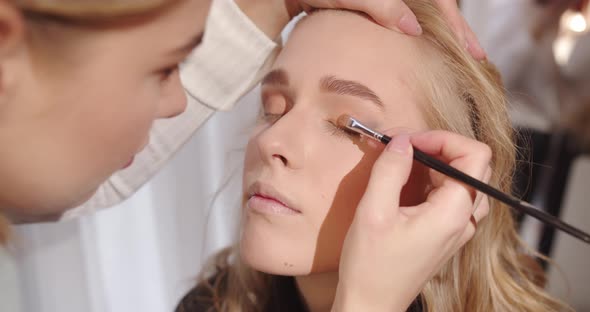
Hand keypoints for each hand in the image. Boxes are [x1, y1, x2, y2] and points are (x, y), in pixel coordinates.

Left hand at [287, 0, 485, 58]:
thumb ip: (383, 7)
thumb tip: (415, 29)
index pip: (440, 0)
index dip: (458, 26)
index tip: (473, 51)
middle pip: (440, 6)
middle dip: (459, 32)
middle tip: (477, 58)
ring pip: (427, 12)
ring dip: (444, 33)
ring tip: (461, 56)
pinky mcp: (380, 4)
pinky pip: (410, 15)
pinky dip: (423, 32)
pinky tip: (429, 48)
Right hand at [332, 130, 491, 310]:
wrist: (371, 304)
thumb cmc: (371, 266)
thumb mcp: (373, 213)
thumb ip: (390, 171)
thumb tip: (402, 140)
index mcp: (453, 213)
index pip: (475, 155)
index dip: (443, 138)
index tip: (410, 140)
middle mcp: (463, 219)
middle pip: (471, 164)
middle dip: (437, 146)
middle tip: (401, 146)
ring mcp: (457, 228)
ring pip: (462, 178)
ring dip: (435, 162)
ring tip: (403, 162)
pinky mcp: (446, 233)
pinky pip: (450, 194)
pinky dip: (431, 179)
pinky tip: (405, 183)